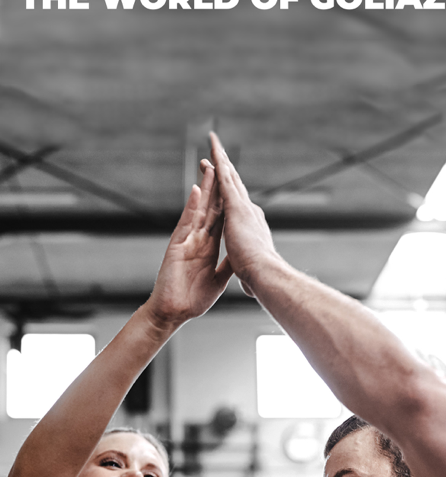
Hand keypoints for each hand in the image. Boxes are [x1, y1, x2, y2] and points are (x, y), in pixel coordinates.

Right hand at [146, 164, 232, 328]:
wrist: (174, 312)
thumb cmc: (193, 300)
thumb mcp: (218, 280)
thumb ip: (227, 265)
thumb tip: (241, 256)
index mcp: (209, 247)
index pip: (221, 219)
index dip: (228, 202)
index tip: (236, 185)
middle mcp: (198, 240)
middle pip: (210, 208)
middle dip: (217, 187)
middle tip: (222, 163)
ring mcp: (187, 241)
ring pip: (199, 210)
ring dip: (205, 189)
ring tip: (210, 167)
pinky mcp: (177, 245)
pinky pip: (186, 222)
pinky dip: (192, 207)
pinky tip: (197, 191)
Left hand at [209, 132, 278, 286]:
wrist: (266, 276)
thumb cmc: (260, 280)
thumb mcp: (250, 274)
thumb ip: (248, 274)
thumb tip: (251, 286)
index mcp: (250, 229)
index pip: (238, 208)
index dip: (231, 195)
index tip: (226, 185)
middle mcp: (249, 213)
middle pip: (235, 187)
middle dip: (226, 171)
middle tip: (219, 153)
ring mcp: (243, 208)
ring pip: (230, 178)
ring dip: (222, 161)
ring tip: (214, 144)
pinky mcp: (236, 206)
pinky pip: (225, 181)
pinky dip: (219, 166)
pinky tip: (212, 153)